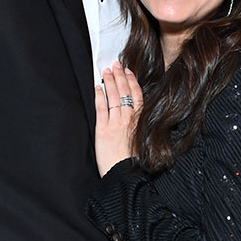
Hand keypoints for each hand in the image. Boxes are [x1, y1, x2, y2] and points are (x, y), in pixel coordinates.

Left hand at [95, 61, 142, 175]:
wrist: (124, 176)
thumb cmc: (133, 163)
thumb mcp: (142, 141)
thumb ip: (139, 127)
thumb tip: (135, 117)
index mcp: (140, 122)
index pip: (137, 95)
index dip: (132, 82)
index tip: (128, 72)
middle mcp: (128, 119)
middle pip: (124, 92)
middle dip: (120, 76)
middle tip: (116, 64)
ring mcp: (115, 123)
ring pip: (113, 97)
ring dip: (109, 82)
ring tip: (106, 71)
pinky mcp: (102, 129)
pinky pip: (101, 108)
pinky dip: (99, 96)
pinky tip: (98, 87)